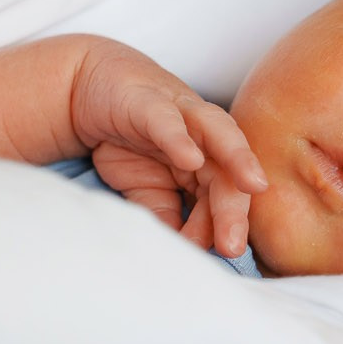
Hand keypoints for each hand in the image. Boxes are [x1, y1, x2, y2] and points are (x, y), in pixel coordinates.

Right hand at [68, 39, 266, 256]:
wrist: (89, 88)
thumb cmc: (129, 137)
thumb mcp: (145, 187)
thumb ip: (165, 215)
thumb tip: (181, 249)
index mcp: (208, 162)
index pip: (224, 199)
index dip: (222, 227)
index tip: (218, 255)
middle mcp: (205, 137)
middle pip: (228, 175)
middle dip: (234, 211)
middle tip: (232, 246)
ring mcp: (182, 114)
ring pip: (219, 136)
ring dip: (237, 161)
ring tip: (252, 186)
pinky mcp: (150, 101)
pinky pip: (169, 120)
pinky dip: (180, 138)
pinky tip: (190, 157)